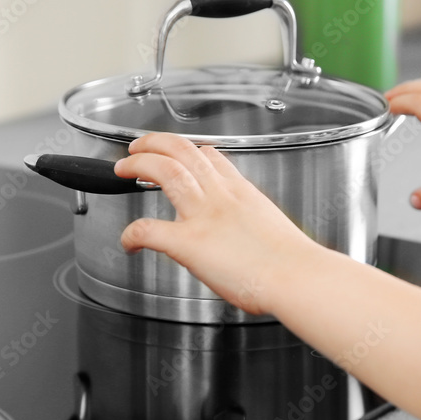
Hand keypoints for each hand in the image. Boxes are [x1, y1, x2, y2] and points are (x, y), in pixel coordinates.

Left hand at [113, 133, 320, 314]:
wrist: (297, 276)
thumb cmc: (294, 265)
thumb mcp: (277, 229)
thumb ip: (257, 226)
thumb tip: (255, 239)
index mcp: (243, 194)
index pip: (212, 160)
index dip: (192, 152)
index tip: (185, 154)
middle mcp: (220, 197)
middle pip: (182, 151)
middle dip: (156, 143)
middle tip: (139, 148)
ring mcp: (203, 216)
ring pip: (165, 170)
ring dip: (139, 163)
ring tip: (123, 167)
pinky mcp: (187, 242)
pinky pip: (148, 230)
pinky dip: (131, 233)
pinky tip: (127, 242)